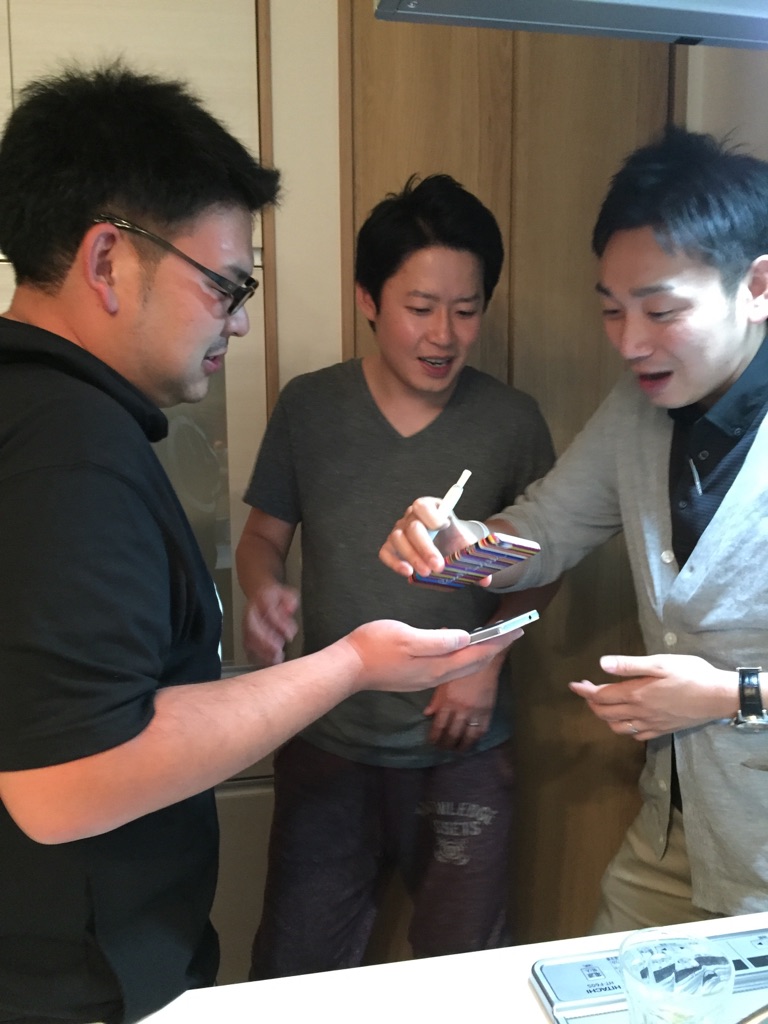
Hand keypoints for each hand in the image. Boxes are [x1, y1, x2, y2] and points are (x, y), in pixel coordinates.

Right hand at [242, 583, 299, 665]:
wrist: (259, 593)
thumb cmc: (274, 597)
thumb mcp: (287, 593)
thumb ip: (290, 600)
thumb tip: (290, 609)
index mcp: (261, 599)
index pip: (269, 611)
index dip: (279, 624)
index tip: (290, 635)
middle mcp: (251, 613)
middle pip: (254, 629)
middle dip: (266, 643)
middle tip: (279, 652)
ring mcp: (247, 624)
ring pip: (249, 639)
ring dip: (261, 652)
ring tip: (275, 660)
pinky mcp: (247, 633)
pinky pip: (248, 646)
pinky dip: (257, 656)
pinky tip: (268, 661)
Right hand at [341, 619, 521, 692]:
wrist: (349, 668)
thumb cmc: (374, 646)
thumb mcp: (407, 637)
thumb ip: (438, 640)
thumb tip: (465, 638)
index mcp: (437, 666)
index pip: (477, 654)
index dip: (499, 641)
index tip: (518, 629)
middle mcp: (436, 676)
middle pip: (474, 663)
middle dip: (496, 647)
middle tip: (513, 633)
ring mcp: (426, 679)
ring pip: (462, 667)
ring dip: (480, 653)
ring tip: (493, 639)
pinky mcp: (417, 677)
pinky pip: (449, 667)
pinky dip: (463, 657)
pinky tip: (460, 646)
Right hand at [379, 497, 478, 578]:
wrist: (445, 543)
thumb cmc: (454, 539)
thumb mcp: (466, 544)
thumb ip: (476, 558)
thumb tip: (485, 580)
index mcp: (431, 508)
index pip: (424, 505)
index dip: (432, 515)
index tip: (443, 526)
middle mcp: (412, 516)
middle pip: (412, 527)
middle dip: (425, 547)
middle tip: (437, 566)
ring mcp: (400, 530)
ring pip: (398, 539)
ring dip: (412, 557)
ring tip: (425, 573)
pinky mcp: (392, 546)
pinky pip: (386, 552)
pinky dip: (394, 562)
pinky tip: (408, 573)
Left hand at [424, 663, 499, 750]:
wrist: (483, 662)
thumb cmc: (460, 669)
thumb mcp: (443, 681)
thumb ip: (436, 699)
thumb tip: (427, 713)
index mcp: (447, 701)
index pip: (439, 726)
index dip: (435, 737)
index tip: (432, 743)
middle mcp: (460, 710)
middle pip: (452, 734)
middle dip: (446, 745)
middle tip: (443, 749)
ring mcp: (475, 712)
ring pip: (467, 736)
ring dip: (462, 746)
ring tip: (458, 750)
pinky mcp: (487, 712)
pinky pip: (482, 730)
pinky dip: (476, 739)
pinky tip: (472, 742)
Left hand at [569, 653, 737, 740]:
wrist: (719, 697)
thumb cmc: (690, 674)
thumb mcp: (660, 663)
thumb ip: (630, 665)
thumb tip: (602, 664)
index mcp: (636, 694)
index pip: (601, 696)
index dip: (584, 691)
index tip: (573, 685)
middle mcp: (639, 713)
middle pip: (605, 713)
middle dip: (591, 703)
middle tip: (587, 690)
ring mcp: (651, 724)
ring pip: (618, 727)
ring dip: (605, 717)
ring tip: (603, 705)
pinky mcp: (663, 731)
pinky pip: (636, 735)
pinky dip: (625, 729)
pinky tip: (627, 720)